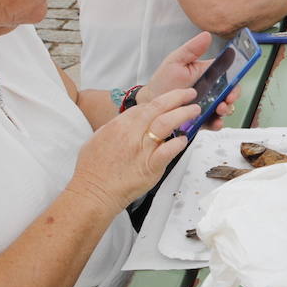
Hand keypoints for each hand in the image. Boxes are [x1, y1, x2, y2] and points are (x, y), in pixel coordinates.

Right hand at [71, 88, 199, 210]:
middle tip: (190, 94)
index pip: (146, 105)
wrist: (92, 192)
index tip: (172, 98)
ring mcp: (142, 149)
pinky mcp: (151, 166)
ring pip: (166, 123)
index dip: (163, 99)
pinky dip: (179, 143)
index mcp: (119, 125)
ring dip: (183, 114)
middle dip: (177, 97)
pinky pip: (169, 150)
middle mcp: (131, 133)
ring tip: (194, 111)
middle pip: (158, 108)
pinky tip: (184, 139)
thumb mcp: (99, 138)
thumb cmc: (93, 169)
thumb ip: (117, 126)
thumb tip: (132, 120)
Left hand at [143, 31, 240, 128]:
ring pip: (225, 108)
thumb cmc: (163, 82)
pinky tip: (214, 122)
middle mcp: (211, 90)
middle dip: (232, 96)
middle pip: (230, 92)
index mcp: (208, 74)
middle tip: (227, 99)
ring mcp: (208, 105)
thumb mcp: (175, 61)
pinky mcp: (202, 119)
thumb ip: (191, 49)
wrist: (150, 104)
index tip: (232, 84)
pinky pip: (214, 122)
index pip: (228, 75)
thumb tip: (206, 35)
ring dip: (226, 110)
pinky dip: (217, 123)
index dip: (235, 79)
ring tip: (219, 110)